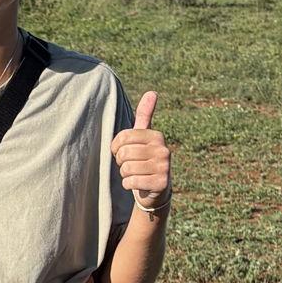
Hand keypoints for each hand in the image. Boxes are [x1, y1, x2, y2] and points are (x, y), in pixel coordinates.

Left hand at [111, 90, 171, 213]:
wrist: (155, 190)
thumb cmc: (144, 160)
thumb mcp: (143, 138)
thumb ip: (145, 116)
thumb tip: (152, 92)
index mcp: (157, 136)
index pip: (123, 138)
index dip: (116, 148)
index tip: (123, 153)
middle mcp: (164, 150)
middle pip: (124, 154)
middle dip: (121, 163)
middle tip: (131, 166)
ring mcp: (164, 167)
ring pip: (126, 168)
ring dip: (125, 174)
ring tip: (136, 174)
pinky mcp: (161, 183)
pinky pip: (131, 182)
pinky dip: (129, 185)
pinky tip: (138, 184)